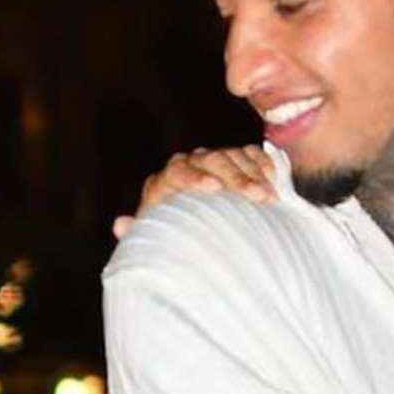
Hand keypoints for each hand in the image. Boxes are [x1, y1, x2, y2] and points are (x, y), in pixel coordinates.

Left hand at [112, 145, 276, 238]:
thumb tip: (120, 225)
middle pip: (211, 160)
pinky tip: (273, 179)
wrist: (192, 233)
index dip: (195, 177)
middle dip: (236, 177)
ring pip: (232, 155)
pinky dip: (262, 164)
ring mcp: (212, 162)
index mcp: (165, 183)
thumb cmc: (172, 239)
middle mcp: (188, 166)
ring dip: (254, 174)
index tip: (215, 189)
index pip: (177, 172)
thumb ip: (140, 232)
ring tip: (270, 196)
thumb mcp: (156, 240)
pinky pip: (248, 153)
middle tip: (258, 196)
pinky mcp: (233, 161)